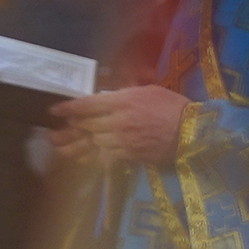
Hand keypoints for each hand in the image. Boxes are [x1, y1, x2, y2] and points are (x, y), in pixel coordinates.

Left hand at [53, 84, 188, 168]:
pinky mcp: (129, 156)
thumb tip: (108, 97)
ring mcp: (123, 140)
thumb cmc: (173, 106)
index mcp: (123, 101)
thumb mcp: (148, 91)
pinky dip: (92, 156)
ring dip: (76, 144)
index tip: (54, 110)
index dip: (68, 108)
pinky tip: (82, 157)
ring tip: (60, 146)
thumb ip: (125, 94)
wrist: (193, 132)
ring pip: (92, 142)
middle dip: (70, 127)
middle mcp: (118, 121)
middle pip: (86, 125)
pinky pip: (105, 156)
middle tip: (56, 131)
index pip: (87, 104)